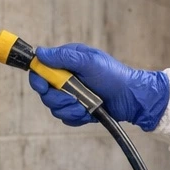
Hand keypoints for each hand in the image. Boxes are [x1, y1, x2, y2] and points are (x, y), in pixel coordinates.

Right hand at [28, 44, 169, 131]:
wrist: (131, 98)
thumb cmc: (113, 75)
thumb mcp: (89, 62)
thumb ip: (64, 57)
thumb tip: (39, 52)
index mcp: (67, 62)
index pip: (41, 70)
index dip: (38, 80)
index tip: (44, 87)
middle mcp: (66, 78)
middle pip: (45, 92)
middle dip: (58, 98)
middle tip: (72, 98)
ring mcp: (71, 95)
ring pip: (55, 107)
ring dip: (70, 109)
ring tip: (85, 106)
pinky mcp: (77, 109)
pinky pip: (65, 117)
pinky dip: (76, 117)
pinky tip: (88, 112)